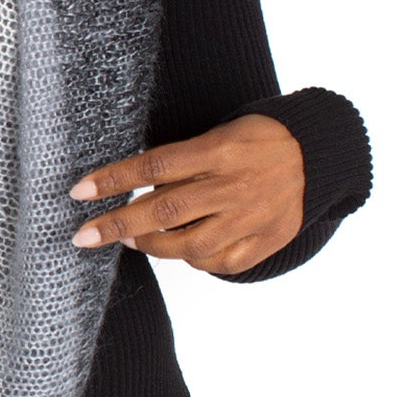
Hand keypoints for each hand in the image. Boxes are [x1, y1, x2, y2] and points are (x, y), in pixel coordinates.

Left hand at [67, 114, 304, 275]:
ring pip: (186, 245)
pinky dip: (192, 260)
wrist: (319, 156)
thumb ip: (182, 162)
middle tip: (84, 235)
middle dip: (117, 224)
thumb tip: (136, 190)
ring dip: (150, 245)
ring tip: (131, 238)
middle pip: (163, 211)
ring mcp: (249, 218)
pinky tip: (182, 251)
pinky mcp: (264, 241)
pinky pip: (217, 263)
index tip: (79, 191)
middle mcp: (233, 186)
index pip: (154, 166)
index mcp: (219, 150)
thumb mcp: (220, 133)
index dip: (113, 179)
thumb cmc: (258, 140)